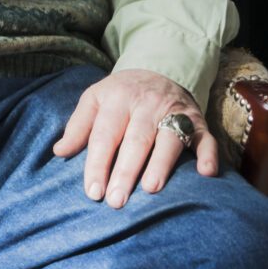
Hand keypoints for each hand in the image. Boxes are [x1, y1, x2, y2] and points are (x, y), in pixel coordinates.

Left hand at [51, 69, 216, 208]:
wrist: (159, 68)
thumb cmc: (121, 94)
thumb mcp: (94, 99)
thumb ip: (78, 126)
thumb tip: (59, 151)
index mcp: (117, 99)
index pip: (105, 135)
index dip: (97, 164)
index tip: (92, 192)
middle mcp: (147, 104)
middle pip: (135, 140)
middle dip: (125, 171)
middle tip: (116, 200)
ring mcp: (174, 112)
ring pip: (169, 138)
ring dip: (161, 163)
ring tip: (151, 188)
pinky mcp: (198, 121)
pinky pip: (206, 137)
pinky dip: (208, 154)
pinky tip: (206, 173)